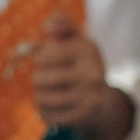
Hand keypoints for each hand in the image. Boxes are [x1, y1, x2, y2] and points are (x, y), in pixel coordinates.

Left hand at [28, 12, 131, 139]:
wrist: (100, 99)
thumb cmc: (79, 63)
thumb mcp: (74, 38)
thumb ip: (61, 23)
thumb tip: (48, 26)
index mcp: (88, 50)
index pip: (43, 57)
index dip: (42, 59)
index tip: (54, 60)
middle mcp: (92, 74)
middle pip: (39, 80)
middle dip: (39, 78)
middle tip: (52, 78)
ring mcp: (90, 97)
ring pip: (41, 98)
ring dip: (40, 95)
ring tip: (52, 92)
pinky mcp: (84, 116)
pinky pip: (47, 115)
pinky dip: (44, 111)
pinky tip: (55, 106)